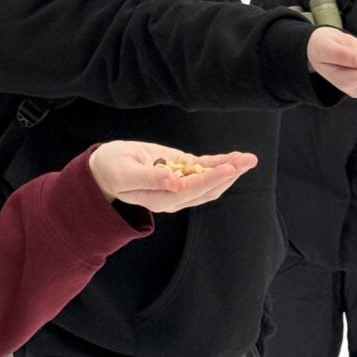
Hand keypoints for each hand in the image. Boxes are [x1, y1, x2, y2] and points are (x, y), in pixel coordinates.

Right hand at [88, 141, 257, 211]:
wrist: (107, 167)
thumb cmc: (113, 170)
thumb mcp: (125, 173)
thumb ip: (148, 178)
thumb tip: (173, 180)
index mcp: (161, 199)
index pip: (190, 191)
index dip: (211, 180)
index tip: (229, 169)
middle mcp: (175, 195)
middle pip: (207, 188)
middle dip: (229, 174)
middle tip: (248, 161)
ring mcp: (180, 183)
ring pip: (210, 178)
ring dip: (230, 168)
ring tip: (249, 158)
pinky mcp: (181, 170)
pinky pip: (204, 167)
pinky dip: (220, 162)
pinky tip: (235, 157)